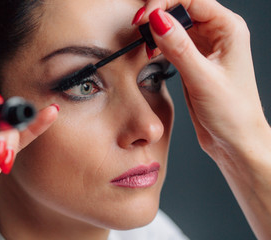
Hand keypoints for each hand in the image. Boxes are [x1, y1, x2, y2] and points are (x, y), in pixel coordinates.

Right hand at [133, 1, 270, 237]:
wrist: (234, 141)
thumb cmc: (232, 113)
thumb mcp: (203, 79)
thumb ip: (179, 48)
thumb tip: (158, 20)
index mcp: (229, 30)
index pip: (192, 1)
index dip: (164, 4)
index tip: (143, 18)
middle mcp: (218, 35)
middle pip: (182, 9)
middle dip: (158, 15)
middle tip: (138, 27)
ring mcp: (205, 49)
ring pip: (176, 26)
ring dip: (157, 31)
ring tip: (144, 42)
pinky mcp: (194, 62)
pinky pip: (173, 44)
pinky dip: (159, 45)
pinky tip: (151, 52)